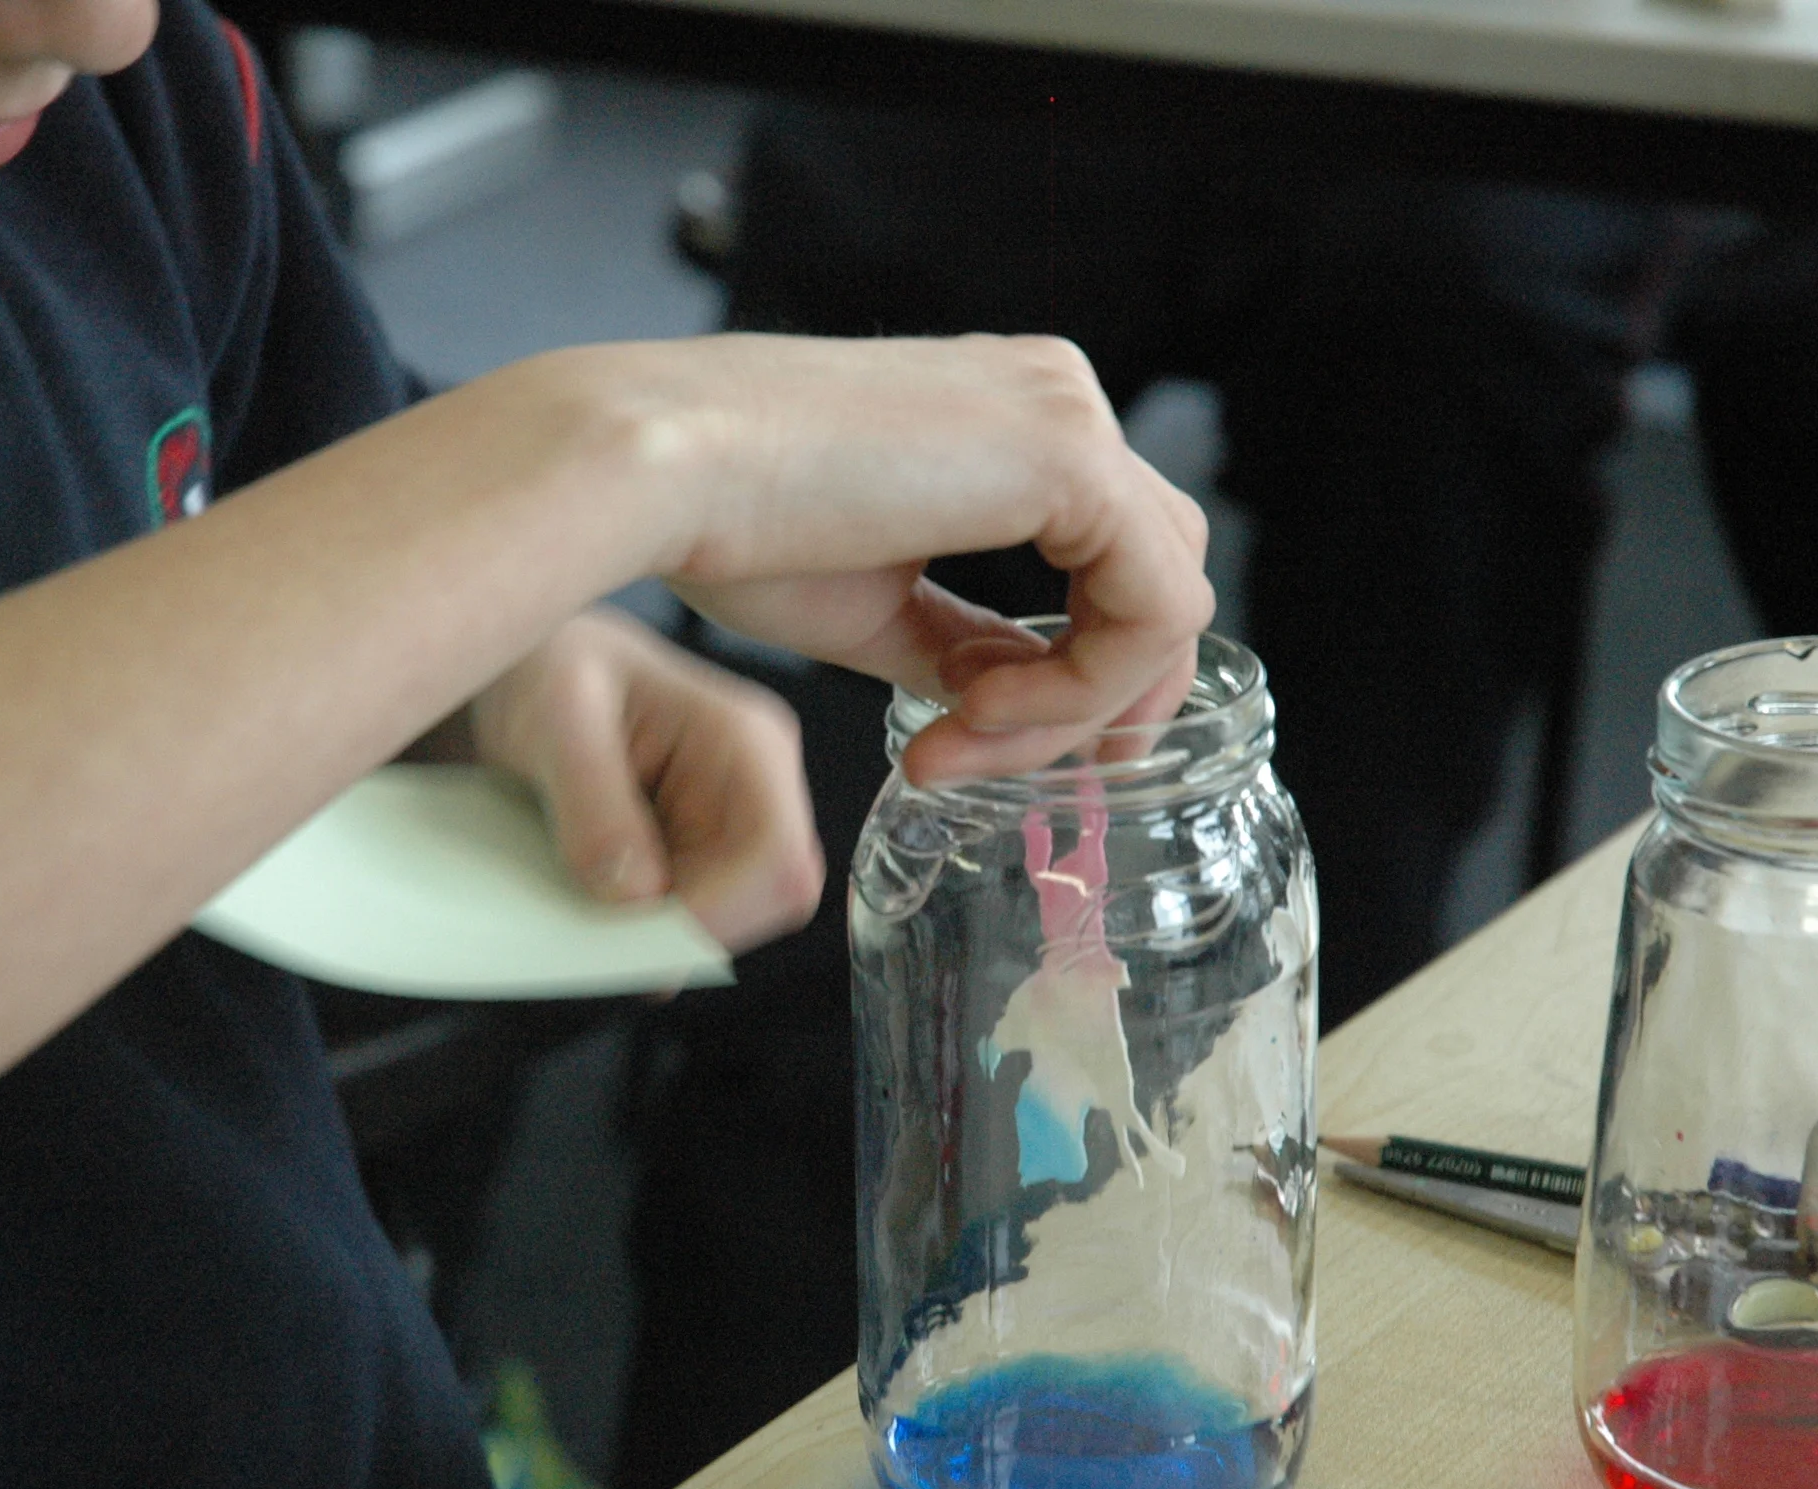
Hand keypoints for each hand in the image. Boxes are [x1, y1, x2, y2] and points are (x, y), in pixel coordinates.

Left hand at [470, 608, 825, 953]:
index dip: (721, 911)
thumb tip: (636, 894)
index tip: (639, 934)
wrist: (531, 672)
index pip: (778, 855)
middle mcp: (758, 786)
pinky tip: (597, 900)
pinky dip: (644, 928)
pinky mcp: (701, 854)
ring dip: (661, 931)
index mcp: (747, 741)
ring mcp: (732, 824)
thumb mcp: (557, 718)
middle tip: (605, 927)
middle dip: (688, 927)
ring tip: (590, 901)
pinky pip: (693, 918)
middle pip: (767, 900)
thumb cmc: (551, 667)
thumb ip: (594, 802)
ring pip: (733, 921)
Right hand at [526, 334, 1214, 780]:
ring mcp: (1068, 416)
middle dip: (1095, 699)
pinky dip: (1081, 686)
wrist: (653, 473)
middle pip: (1157, 576)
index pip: (1111, 561)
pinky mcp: (1070, 456)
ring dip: (1074, 706)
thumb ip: (959, 645)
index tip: (972, 745)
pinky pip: (1151, 607)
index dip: (1072, 678)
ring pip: (1164, 601)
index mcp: (1007, 419)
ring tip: (957, 740)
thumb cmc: (724, 524)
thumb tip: (1011, 698)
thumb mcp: (874, 606)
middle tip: (991, 762)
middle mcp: (1054, 397)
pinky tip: (973, 709)